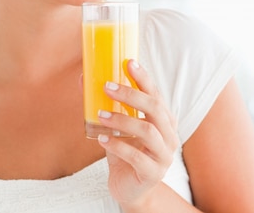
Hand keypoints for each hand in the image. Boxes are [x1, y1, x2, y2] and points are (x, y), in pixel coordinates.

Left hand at [96, 60, 179, 207]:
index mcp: (165, 121)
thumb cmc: (127, 154)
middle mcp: (169, 135)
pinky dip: (118, 146)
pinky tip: (102, 140)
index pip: (156, 94)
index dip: (144, 78)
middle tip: (107, 87)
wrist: (131, 189)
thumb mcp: (119, 129)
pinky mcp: (153, 173)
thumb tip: (84, 80)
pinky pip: (137, 156)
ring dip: (122, 120)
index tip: (129, 63)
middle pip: (155, 108)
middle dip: (131, 94)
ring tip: (100, 115)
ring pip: (148, 130)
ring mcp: (164, 155)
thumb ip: (108, 108)